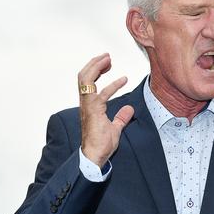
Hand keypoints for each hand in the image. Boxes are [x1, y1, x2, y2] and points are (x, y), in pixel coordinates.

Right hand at [79, 53, 133, 167]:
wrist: (94, 156)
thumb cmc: (101, 144)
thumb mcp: (115, 128)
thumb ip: (121, 117)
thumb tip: (130, 109)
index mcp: (89, 105)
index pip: (89, 82)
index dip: (97, 70)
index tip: (108, 64)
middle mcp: (86, 103)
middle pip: (84, 77)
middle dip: (94, 64)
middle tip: (106, 56)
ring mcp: (88, 107)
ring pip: (86, 80)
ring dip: (96, 67)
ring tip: (108, 59)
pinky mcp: (93, 112)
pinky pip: (101, 94)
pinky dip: (112, 85)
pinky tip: (124, 80)